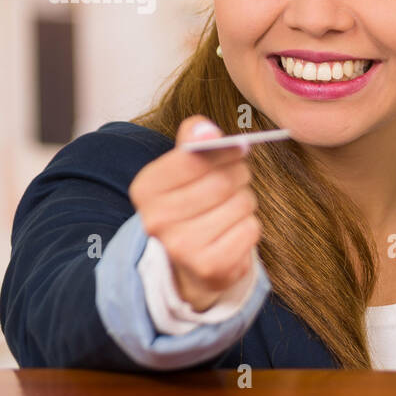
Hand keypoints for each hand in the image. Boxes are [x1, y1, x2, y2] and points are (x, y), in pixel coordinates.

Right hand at [128, 115, 261, 312]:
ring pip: (241, 204)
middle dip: (240, 175)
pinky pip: (250, 229)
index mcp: (145, 188)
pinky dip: (250, 226)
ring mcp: (182, 247)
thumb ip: (194, 140)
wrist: (189, 264)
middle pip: (222, 181)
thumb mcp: (183, 169)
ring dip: (246, 201)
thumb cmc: (192, 204)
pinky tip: (232, 231)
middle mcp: (156, 220)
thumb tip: (206, 129)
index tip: (238, 149)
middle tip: (238, 179)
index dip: (225, 150)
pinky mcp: (210, 267)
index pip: (194, 157)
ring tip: (231, 208)